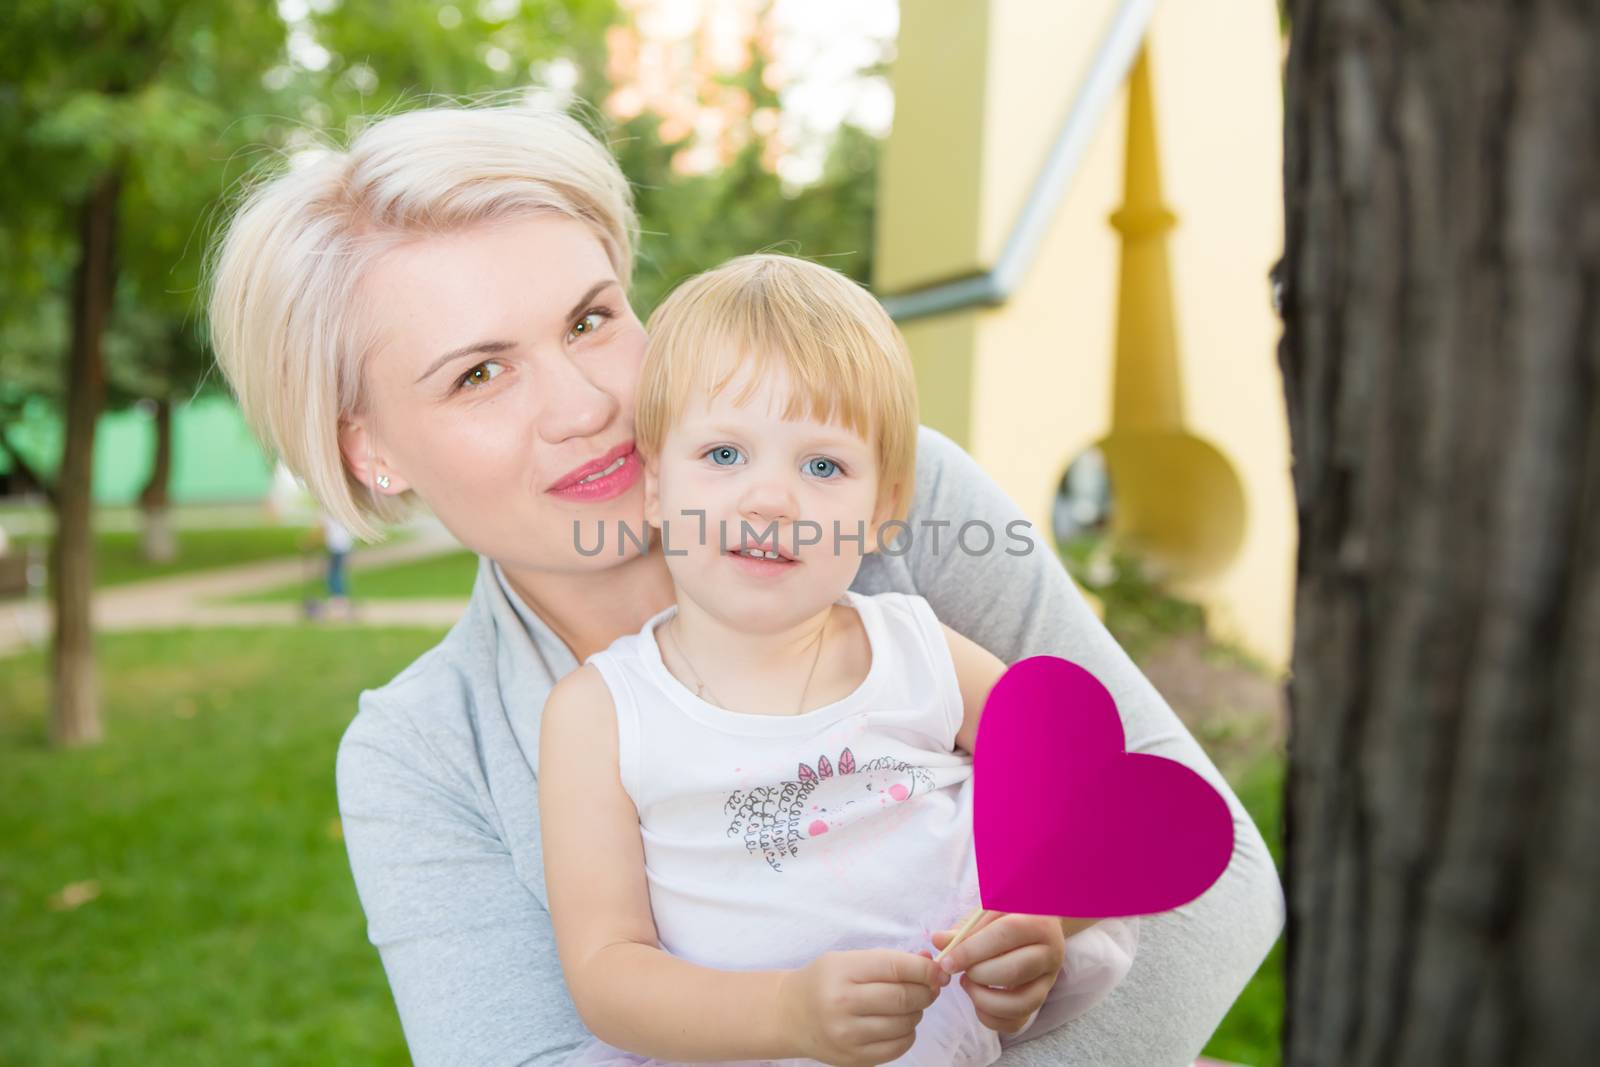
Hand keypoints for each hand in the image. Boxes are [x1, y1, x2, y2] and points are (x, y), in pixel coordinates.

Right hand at [779, 948, 948, 1065]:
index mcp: (842, 972)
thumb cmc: (823, 981)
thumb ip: (888, 961)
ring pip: (905, 1024)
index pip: (896, 968)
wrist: (790, 1015)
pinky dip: (907, 1034)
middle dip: (926, 991)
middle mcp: (843, 1004)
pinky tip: (899, 1024)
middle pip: (903, 998)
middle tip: (930, 987)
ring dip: (917, 1013)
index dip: (924, 969)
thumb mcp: (848, 960)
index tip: (938, 970)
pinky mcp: (853, 1059)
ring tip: (908, 1005)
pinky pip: (897, 1048)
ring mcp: (847, 1036)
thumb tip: (930, 965)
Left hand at [930, 912, 1072, 1034]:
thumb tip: (939, 941)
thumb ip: (965, 928)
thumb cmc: (1009, 915)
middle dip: (978, 975)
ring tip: (968, 984)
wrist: (1038, 924)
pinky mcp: (1040, 1000)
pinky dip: (992, 1019)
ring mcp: (1048, 981)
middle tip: (960, 970)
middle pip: (1014, 971)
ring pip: (1020, 1003)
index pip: (1005, 935)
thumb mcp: (989, 913)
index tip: (947, 962)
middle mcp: (1050, 953)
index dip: (972, 950)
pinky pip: (1018, 1021)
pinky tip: (977, 1001)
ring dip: (985, 1000)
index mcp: (1038, 922)